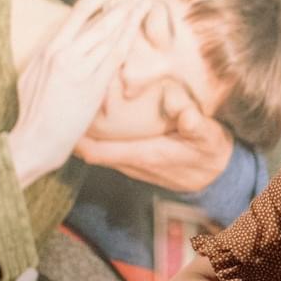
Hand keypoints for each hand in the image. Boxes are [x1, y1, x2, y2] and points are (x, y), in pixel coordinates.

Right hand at [6, 0, 147, 186]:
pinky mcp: (94, 86)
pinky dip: (126, 42)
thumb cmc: (33, 110)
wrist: (38, 138)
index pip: (76, 15)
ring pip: (109, 38)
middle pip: (99, 24)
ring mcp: (81, 70)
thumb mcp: (33, 74)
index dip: (95, 1)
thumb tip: (60, 43)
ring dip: (128, 20)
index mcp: (49, 48)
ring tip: (143, 5)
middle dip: (120, 8)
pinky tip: (136, 31)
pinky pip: (114, 59)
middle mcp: (65, 54)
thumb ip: (49, 55)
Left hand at [74, 91, 236, 191]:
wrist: (218, 177)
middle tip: (62, 103)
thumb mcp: (210, 137)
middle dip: (74, 131)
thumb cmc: (211, 153)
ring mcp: (132, 165)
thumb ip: (198, 126)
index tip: (63, 116)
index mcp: (146, 155)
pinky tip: (96, 118)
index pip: (98, 151)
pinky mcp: (135, 162)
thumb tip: (188, 116)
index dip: (76, 138)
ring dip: (85, 134)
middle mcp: (133, 163)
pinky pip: (108, 151)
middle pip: (90, 151)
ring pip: (97, 151)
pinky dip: (99, 137)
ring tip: (75, 106)